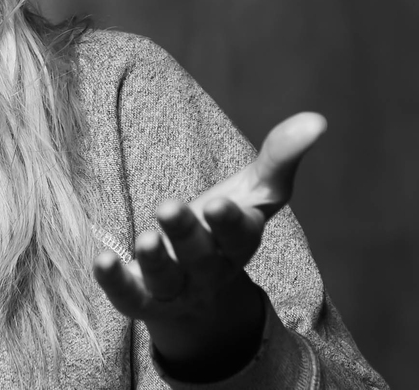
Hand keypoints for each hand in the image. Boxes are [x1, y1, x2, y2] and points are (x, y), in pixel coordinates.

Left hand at [93, 112, 326, 380]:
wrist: (198, 294)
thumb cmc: (225, 227)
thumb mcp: (255, 191)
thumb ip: (281, 156)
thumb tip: (318, 119)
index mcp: (239, 243)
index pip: (240, 235)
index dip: (230, 222)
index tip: (217, 203)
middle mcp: (209, 270)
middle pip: (199, 255)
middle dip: (185, 232)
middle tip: (167, 206)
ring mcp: (175, 288)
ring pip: (166, 279)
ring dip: (154, 260)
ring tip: (143, 239)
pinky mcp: (140, 300)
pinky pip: (127, 295)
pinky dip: (114, 280)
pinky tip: (100, 259)